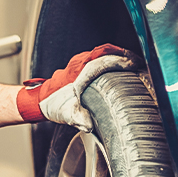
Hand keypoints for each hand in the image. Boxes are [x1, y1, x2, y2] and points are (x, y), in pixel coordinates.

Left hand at [17, 44, 142, 131]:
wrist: (38, 100)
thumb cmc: (52, 105)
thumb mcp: (66, 114)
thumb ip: (78, 119)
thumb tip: (88, 125)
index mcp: (79, 73)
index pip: (104, 61)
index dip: (122, 62)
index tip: (136, 66)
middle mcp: (79, 63)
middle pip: (105, 50)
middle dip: (124, 54)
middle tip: (139, 62)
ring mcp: (77, 61)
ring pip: (101, 51)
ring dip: (117, 54)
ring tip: (131, 63)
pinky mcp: (77, 63)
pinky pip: (96, 55)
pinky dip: (108, 57)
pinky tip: (115, 66)